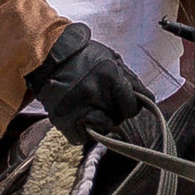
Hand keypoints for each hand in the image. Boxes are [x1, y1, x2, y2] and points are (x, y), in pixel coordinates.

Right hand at [24, 23, 153, 144]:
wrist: (49, 56)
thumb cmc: (82, 56)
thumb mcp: (111, 59)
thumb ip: (130, 80)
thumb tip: (146, 100)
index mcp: (110, 77)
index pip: (133, 106)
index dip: (130, 104)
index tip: (124, 102)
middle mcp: (95, 94)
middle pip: (119, 118)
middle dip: (115, 111)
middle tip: (103, 99)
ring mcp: (78, 109)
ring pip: (104, 129)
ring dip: (101, 121)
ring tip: (90, 106)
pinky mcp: (64, 121)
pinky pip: (82, 138)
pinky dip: (83, 131)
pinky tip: (80, 116)